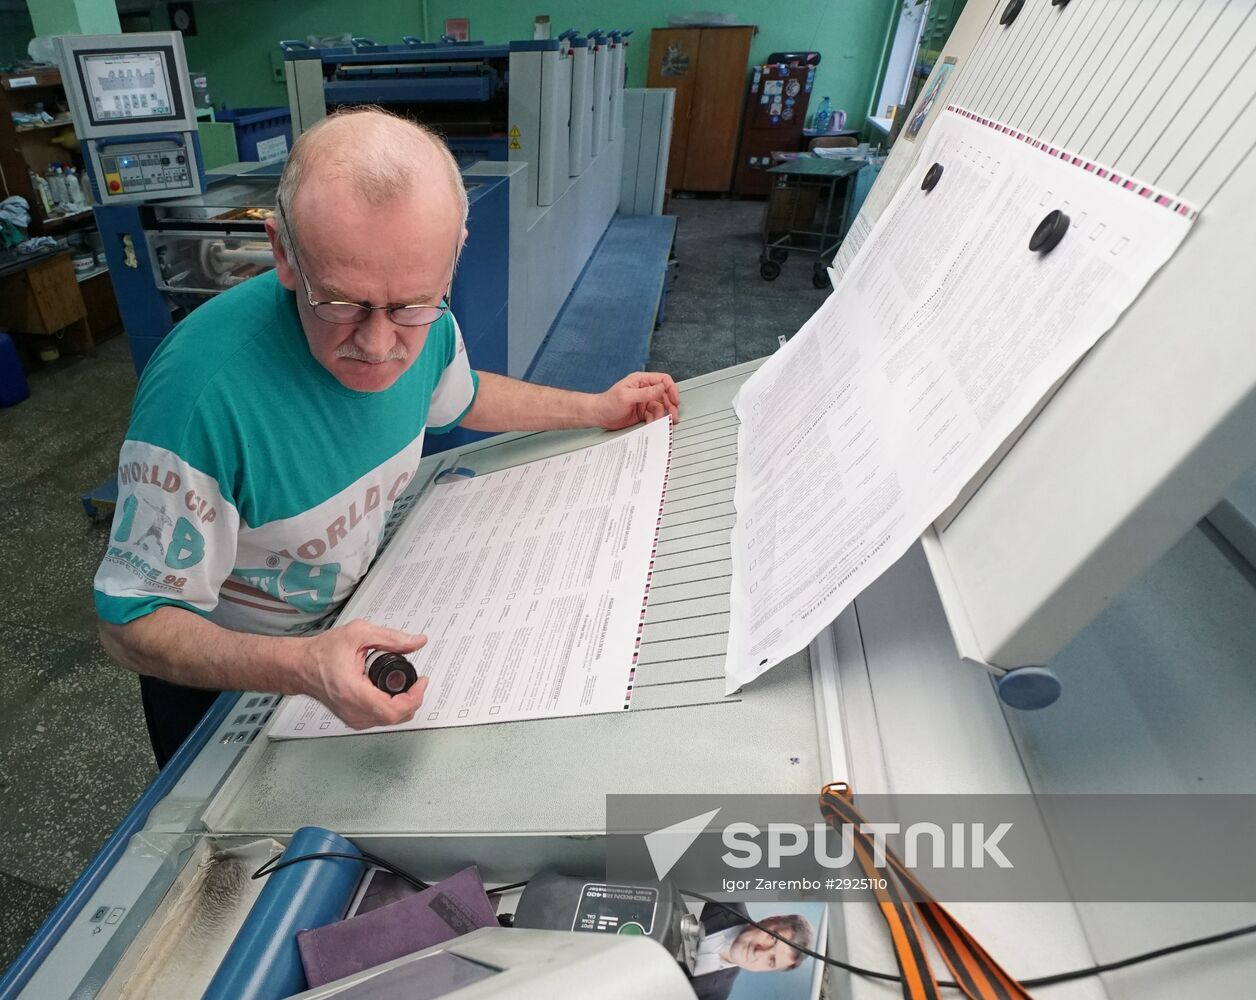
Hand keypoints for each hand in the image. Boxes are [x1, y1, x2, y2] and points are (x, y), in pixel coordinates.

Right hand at [304, 619, 428, 728]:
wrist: (301, 666)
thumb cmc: (322, 652)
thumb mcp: (359, 634)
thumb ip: (392, 638)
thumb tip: (417, 642)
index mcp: (353, 691)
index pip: (392, 709)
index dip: (414, 698)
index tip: (421, 682)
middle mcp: (352, 710)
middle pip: (395, 718)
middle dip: (413, 700)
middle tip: (417, 682)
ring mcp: (352, 718)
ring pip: (389, 721)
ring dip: (404, 704)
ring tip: (407, 685)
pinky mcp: (353, 719)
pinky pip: (380, 719)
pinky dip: (392, 708)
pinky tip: (393, 693)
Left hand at [595, 372, 680, 430]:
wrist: (599, 416)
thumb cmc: (608, 403)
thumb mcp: (627, 396)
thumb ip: (645, 392)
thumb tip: (661, 388)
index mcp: (641, 381)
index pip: (663, 380)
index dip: (671, 389)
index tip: (675, 400)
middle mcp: (644, 390)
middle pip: (665, 395)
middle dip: (670, 406)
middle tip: (674, 415)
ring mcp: (644, 401)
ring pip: (661, 407)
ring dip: (663, 415)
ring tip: (662, 422)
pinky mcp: (642, 412)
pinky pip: (654, 416)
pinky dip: (655, 421)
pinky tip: (653, 424)